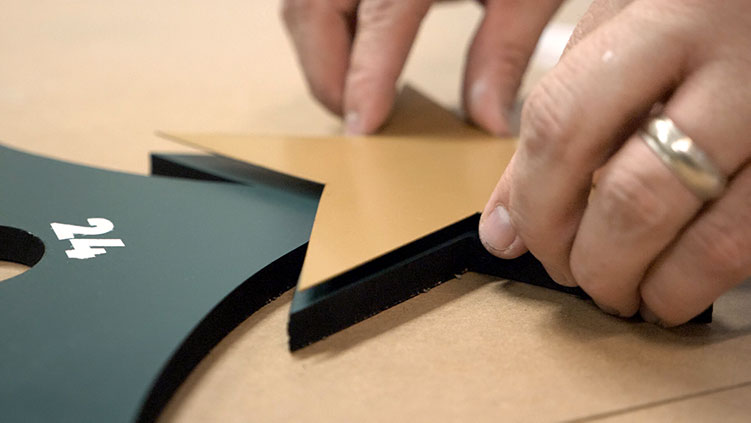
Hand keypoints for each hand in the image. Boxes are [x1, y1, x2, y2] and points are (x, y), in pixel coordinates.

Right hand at [282, 0, 562, 134]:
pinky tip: (353, 48)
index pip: (380, 20)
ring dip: (320, 54)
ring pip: (302, 4)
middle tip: (360, 117)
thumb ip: (503, 52)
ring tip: (356, 89)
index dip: (366, 78)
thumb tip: (487, 120)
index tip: (363, 125)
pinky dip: (321, 27)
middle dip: (328, 76)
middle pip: (314, 10)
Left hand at [479, 0, 750, 325]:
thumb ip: (556, 121)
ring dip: (656, 288)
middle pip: (638, 199)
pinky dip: (705, 279)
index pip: (566, 125)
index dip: (534, 203)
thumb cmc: (692, 12)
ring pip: (716, 241)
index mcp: (668, 19)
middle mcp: (740, 67)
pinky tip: (678, 278)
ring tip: (628, 294)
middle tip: (576, 277)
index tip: (519, 239)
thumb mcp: (616, 34)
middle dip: (592, 263)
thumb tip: (505, 230)